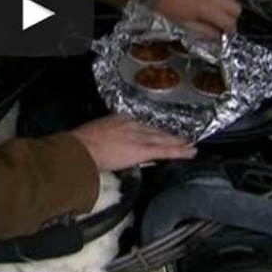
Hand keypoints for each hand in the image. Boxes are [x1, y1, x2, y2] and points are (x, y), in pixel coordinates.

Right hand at [68, 114, 196, 171]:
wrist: (81, 150)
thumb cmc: (80, 145)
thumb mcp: (93, 133)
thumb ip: (105, 136)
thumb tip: (107, 145)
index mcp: (119, 119)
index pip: (140, 124)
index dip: (151, 129)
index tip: (158, 131)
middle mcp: (132, 124)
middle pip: (154, 130)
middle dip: (167, 134)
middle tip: (182, 136)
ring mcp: (139, 136)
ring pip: (163, 139)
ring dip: (178, 142)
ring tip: (190, 144)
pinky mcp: (143, 150)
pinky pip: (166, 151)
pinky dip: (179, 151)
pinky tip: (191, 152)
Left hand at [156, 0, 240, 39]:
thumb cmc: (165, 1)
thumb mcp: (183, 23)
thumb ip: (204, 31)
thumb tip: (214, 36)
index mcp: (208, 7)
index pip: (230, 23)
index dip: (229, 31)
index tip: (225, 34)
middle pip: (236, 8)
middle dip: (231, 18)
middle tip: (222, 23)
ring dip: (227, 4)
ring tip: (215, 10)